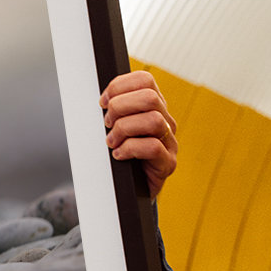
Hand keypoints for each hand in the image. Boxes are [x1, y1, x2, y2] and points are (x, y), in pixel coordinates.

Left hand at [100, 70, 177, 198]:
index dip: (120, 86)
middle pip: (149, 97)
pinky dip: (129, 149)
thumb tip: (101, 100)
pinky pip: (153, 147)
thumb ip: (113, 110)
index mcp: (153, 107)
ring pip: (153, 120)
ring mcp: (170, 142)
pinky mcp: (168, 163)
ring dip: (124, 129)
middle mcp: (166, 121)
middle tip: (107, 123)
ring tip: (111, 141)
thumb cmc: (120, 155)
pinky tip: (118, 155)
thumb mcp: (115, 127)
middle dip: (120, 107)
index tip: (103, 102)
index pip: (145, 80)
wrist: (129, 190)